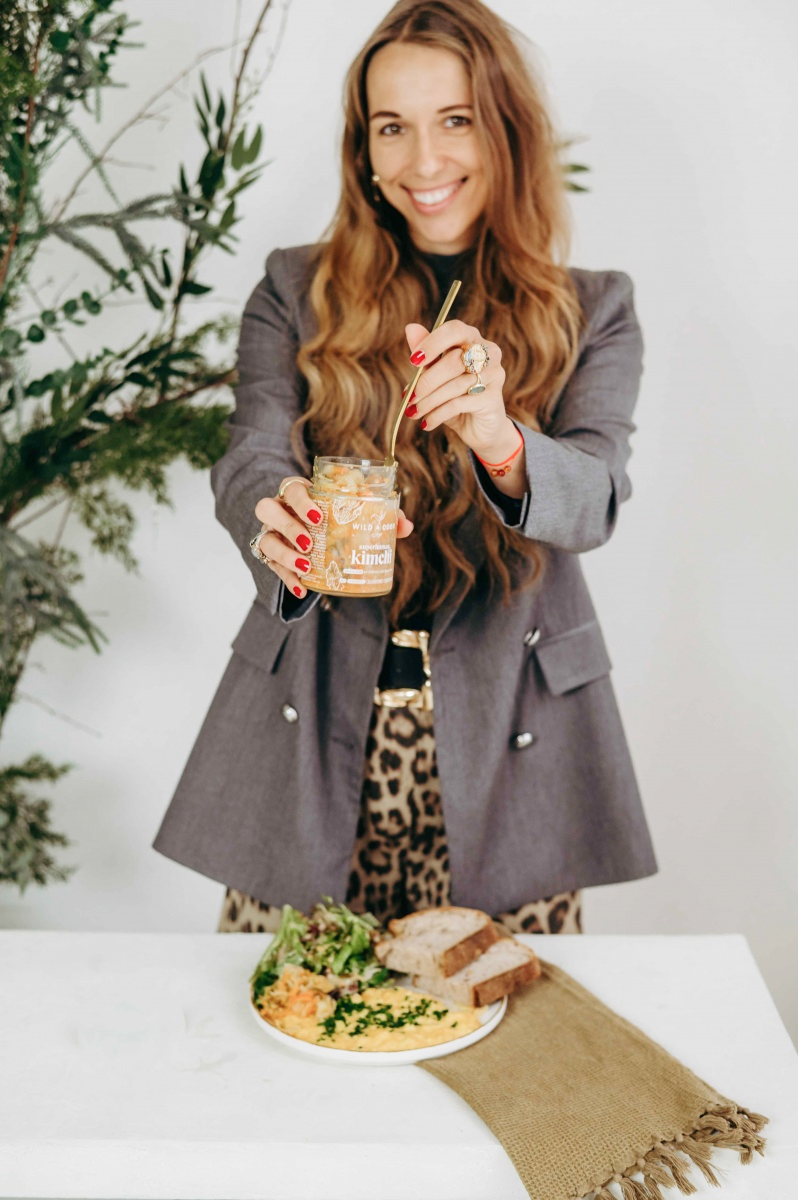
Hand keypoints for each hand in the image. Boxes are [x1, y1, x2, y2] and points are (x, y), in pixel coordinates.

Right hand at [254, 478, 413, 599]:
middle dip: (288, 527)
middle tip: (310, 544)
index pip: (291, 487)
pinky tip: (302, 589)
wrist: (310, 533)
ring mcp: (271, 532)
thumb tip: (406, 526)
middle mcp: (279, 509)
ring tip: (306, 567)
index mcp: (299, 492)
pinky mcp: (269, 555)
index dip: (301, 501)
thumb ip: (380, 517)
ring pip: (265, 539)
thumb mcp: (353, 514)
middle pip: (267, 508)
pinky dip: (286, 579)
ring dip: (284, 554)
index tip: (318, 517)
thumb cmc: (335, 518)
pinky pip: (270, 566)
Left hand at [404, 320, 515, 460]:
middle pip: (454, 360)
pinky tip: (426, 422)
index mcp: (472, 339)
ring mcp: (494, 375)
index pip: (455, 330)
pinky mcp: (493, 398)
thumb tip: (410, 328)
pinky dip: (438, 414)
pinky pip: (459, 404)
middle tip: (410, 397)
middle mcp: (488, 353)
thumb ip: (426, 355)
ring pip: (455, 385)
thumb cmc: (456, 397)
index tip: (413, 360)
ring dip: (429, 401)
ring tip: (413, 412)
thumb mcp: (437, 377)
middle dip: (427, 380)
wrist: (479, 428)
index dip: (433, 343)